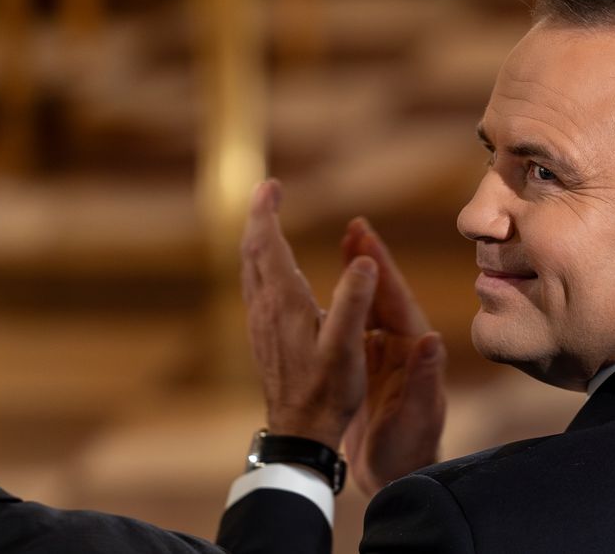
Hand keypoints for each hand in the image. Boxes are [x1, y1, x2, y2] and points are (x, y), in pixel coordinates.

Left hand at [241, 180, 375, 450]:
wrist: (300, 431)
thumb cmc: (328, 390)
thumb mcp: (347, 346)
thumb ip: (354, 302)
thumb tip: (365, 261)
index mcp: (284, 302)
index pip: (266, 245)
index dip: (265, 211)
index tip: (271, 184)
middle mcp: (265, 308)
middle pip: (251, 251)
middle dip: (258, 218)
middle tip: (268, 192)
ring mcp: (260, 323)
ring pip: (249, 270)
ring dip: (256, 241)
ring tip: (267, 222)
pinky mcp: (263, 337)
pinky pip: (255, 287)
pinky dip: (260, 265)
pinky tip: (271, 271)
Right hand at [341, 217, 446, 495]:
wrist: (402, 475)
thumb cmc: (413, 450)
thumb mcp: (420, 415)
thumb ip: (426, 378)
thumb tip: (433, 341)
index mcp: (415, 349)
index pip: (397, 299)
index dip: (381, 266)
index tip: (364, 233)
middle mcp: (404, 345)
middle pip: (385, 294)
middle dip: (371, 258)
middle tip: (355, 224)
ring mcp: (388, 354)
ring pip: (372, 305)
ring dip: (361, 274)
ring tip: (347, 241)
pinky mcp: (373, 367)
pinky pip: (359, 326)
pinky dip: (350, 303)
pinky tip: (335, 290)